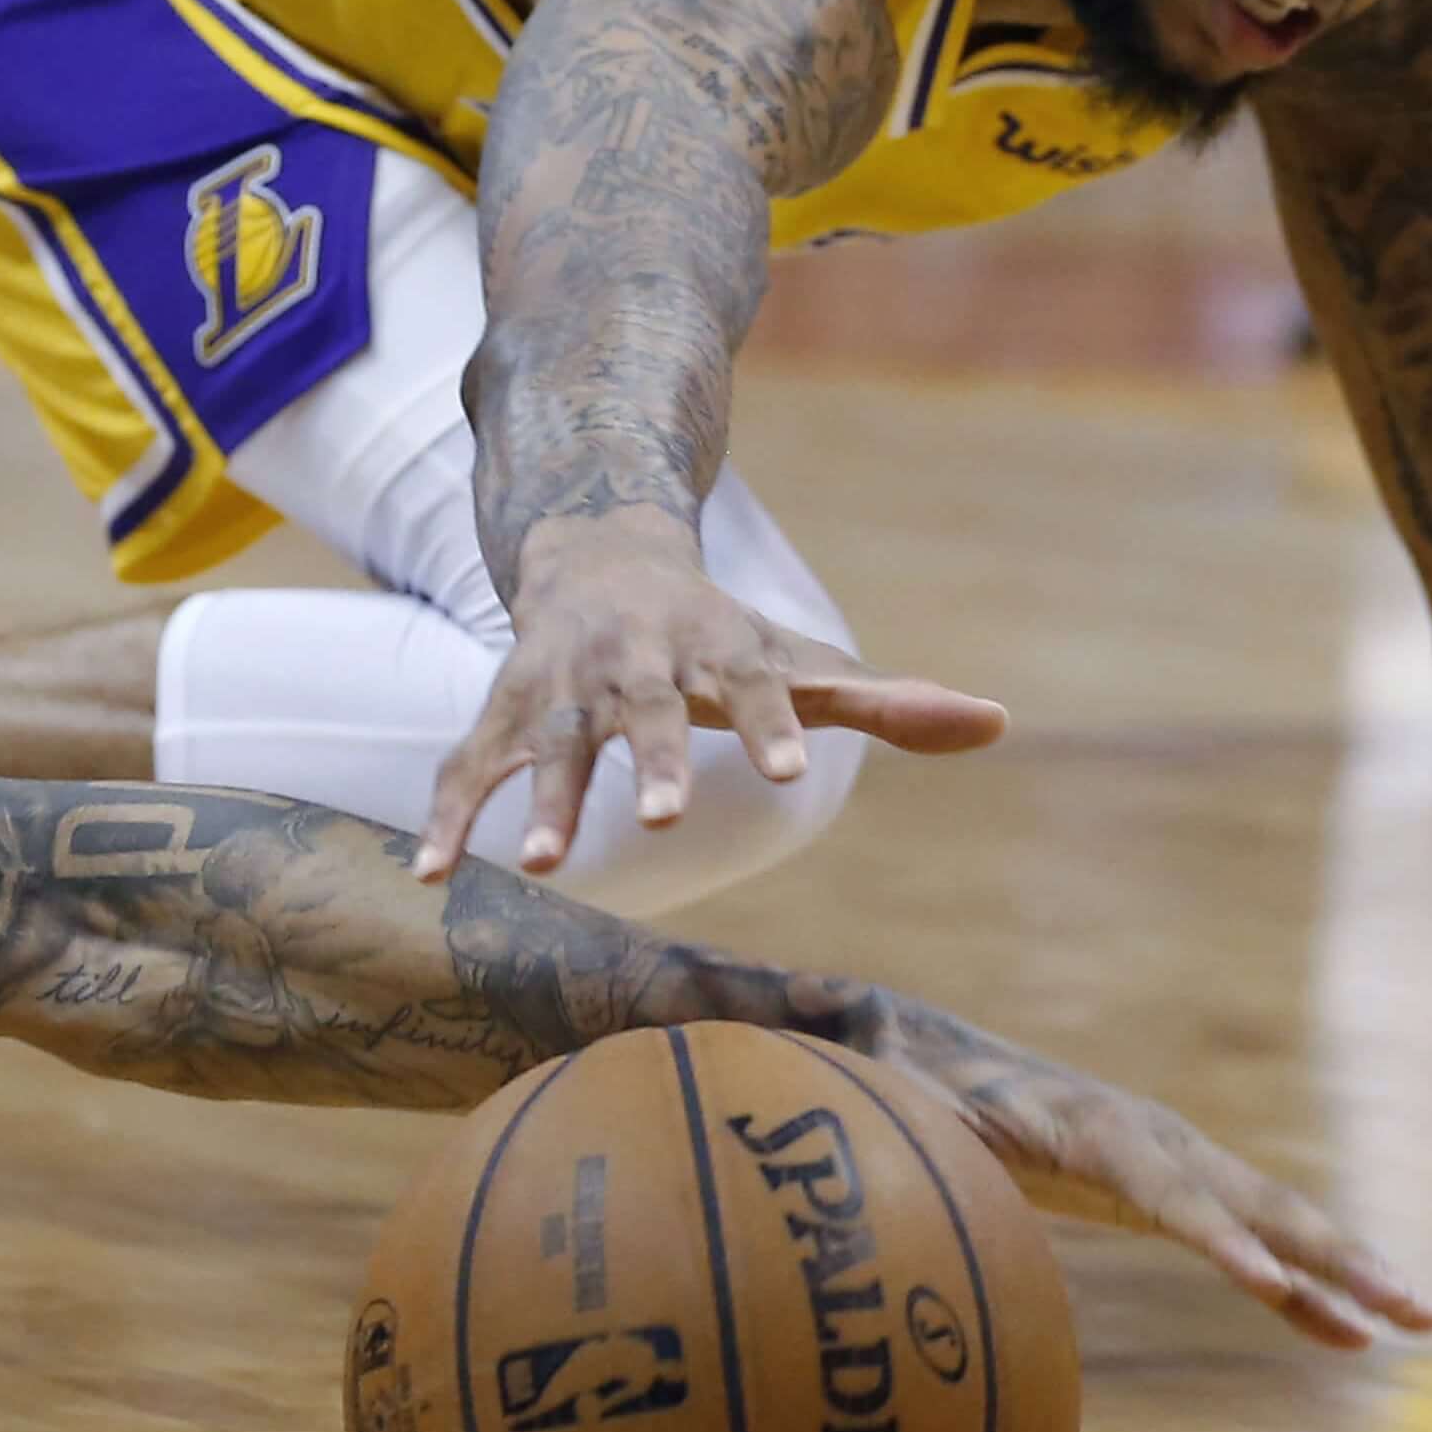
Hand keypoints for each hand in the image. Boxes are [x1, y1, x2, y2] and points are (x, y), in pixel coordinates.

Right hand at [419, 523, 1006, 878]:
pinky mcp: (504, 711)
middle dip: (657, 760)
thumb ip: (888, 704)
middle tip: (669, 816)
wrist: (599, 557)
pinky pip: (470, 766)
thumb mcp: (800, 662)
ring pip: (557, 742)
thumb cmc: (718, 635)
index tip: (792, 767)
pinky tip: (435, 874)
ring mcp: (564, 686)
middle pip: (650, 712)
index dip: (772, 722)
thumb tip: (997, 723)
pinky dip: (450, 816)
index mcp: (719, 650)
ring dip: (549, 800)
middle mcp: (637, 664)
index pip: (756, 684)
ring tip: (545, 865)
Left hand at [929, 1057, 1431, 1350]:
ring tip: (1424, 1320)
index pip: (1171, 1190)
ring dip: (1350, 1273)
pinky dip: (1301, 1293)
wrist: (939, 1054)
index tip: (1266, 1283)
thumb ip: (908, 1108)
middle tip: (1412, 1304)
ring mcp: (1179, 1167)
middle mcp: (1159, 1143)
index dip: (1217, 1235)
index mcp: (1099, 1129)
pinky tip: (1352, 1339)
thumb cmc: (921, 1086)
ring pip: (1279, 1223)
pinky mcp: (1177, 1197)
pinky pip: (1254, 1248)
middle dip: (1336, 1255)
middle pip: (1260, 1205)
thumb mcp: (910, 1104)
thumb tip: (882, 1090)